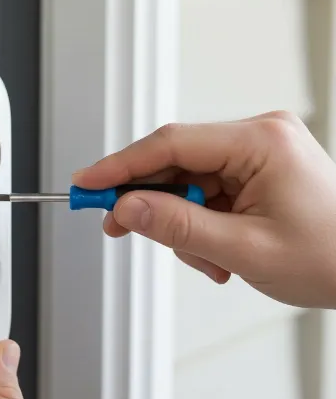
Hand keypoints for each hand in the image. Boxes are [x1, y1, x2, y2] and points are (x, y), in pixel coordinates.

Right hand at [73, 111, 335, 307]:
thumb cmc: (331, 257)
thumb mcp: (244, 248)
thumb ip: (178, 226)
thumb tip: (127, 208)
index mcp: (261, 142)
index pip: (171, 144)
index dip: (120, 165)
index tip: (87, 183)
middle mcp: (257, 138)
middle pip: (174, 162)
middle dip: (149, 202)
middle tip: (118, 227)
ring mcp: (256, 154)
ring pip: (186, 184)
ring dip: (182, 225)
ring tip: (208, 260)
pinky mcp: (253, 172)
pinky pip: (206, 194)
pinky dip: (199, 225)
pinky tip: (217, 251)